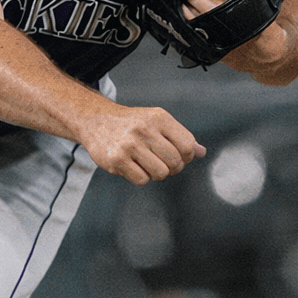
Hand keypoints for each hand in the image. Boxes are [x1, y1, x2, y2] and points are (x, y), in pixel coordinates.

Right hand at [78, 105, 205, 185]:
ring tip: (146, 163)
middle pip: (175, 162)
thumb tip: (201, 152)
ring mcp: (129, 145)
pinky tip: (133, 166)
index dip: (186, 156)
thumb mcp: (156, 122)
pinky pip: (142, 180)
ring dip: (156, 173)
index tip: (176, 155)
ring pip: (160, 173)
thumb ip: (179, 136)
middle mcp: (144, 129)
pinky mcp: (117, 160)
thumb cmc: (130, 123)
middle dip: (172, 167)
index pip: (187, 145)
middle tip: (160, 162)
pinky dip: (140, 177)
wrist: (95, 120)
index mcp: (158, 117)